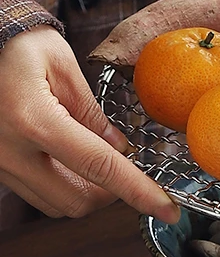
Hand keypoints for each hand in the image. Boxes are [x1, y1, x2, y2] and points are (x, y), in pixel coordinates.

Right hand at [0, 26, 179, 222]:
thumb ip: (92, 112)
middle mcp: (10, 151)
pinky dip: (63, 184)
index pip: (99, 166)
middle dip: (112, 192)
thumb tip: (119, 149)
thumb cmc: (18, 46)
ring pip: (55, 204)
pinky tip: (71, 158)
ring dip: (86, 190)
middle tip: (127, 165)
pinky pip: (36, 194)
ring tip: (96, 155)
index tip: (168, 210)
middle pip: (77, 201)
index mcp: (34, 120)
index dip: (138, 191)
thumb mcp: (63, 66)